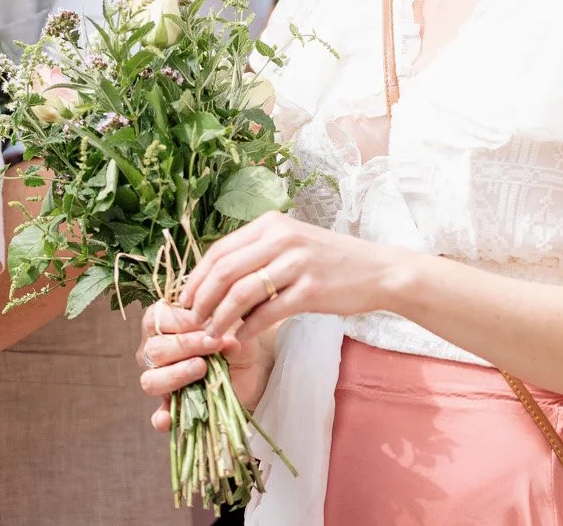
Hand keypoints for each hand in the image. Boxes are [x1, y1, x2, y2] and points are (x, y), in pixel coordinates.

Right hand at [137, 300, 270, 430]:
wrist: (247, 367)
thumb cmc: (232, 338)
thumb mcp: (235, 330)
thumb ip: (229, 333)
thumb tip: (227, 342)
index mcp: (162, 323)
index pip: (156, 319)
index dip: (181, 321)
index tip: (207, 323)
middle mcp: (155, 351)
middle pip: (154, 350)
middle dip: (184, 346)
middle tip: (212, 344)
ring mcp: (161, 380)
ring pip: (151, 381)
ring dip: (176, 375)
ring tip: (202, 369)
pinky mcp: (173, 406)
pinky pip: (159, 415)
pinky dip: (162, 418)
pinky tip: (169, 418)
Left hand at [181, 211, 402, 344]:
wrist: (378, 271)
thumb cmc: (330, 261)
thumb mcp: (291, 245)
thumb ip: (257, 256)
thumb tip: (215, 284)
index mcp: (271, 224)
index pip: (219, 250)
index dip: (196, 278)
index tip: (184, 301)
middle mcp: (281, 238)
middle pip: (224, 270)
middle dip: (201, 300)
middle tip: (190, 322)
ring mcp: (296, 263)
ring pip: (241, 293)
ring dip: (219, 318)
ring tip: (210, 335)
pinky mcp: (310, 290)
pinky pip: (267, 312)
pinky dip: (248, 328)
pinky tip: (241, 338)